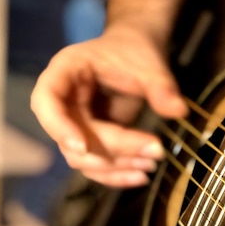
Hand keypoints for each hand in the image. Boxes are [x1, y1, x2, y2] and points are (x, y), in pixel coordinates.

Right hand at [30, 26, 187, 187]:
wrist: (136, 51)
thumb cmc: (135, 50)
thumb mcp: (149, 63)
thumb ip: (161, 85)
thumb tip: (179, 110)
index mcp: (65, 70)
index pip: (46, 99)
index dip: (58, 126)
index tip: (83, 146)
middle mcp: (62, 100)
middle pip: (70, 136)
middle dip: (111, 150)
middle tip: (154, 150)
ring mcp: (72, 122)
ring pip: (81, 157)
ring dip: (114, 166)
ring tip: (152, 163)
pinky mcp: (88, 138)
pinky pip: (94, 164)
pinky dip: (115, 173)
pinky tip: (140, 175)